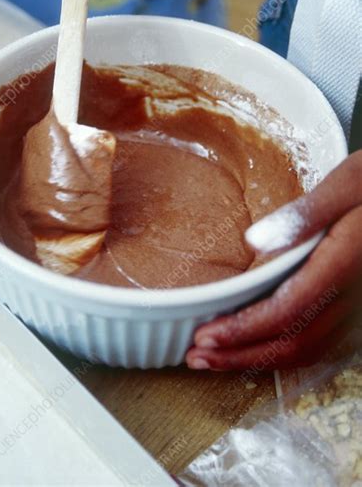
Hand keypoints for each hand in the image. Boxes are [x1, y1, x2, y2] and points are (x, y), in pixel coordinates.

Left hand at [187, 151, 361, 371]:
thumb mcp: (351, 182)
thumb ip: (306, 213)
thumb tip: (254, 242)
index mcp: (343, 265)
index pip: (285, 313)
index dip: (242, 332)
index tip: (205, 337)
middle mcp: (353, 296)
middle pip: (293, 344)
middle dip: (241, 356)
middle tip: (197, 358)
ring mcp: (361, 307)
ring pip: (310, 350)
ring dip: (261, 359)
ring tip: (219, 359)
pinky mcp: (360, 306)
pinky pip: (324, 342)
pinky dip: (288, 352)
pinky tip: (262, 346)